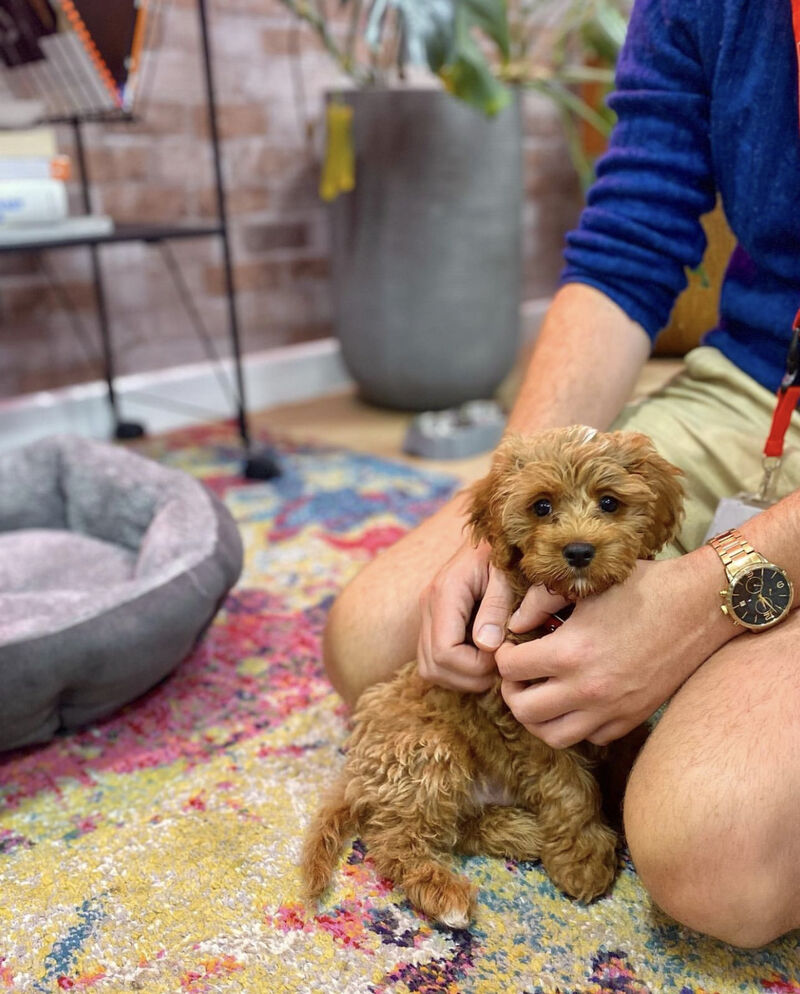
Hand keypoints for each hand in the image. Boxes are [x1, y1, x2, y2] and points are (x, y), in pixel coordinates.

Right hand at [416, 541, 512, 692]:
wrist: (488, 539)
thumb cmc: (503, 554)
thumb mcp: (506, 575)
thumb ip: (496, 607)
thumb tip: (486, 645)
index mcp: (445, 591)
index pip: (445, 651)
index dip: (475, 665)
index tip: (500, 655)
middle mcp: (428, 605)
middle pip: (434, 666)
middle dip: (469, 676)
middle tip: (498, 665)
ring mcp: (426, 615)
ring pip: (429, 668)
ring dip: (461, 677)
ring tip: (490, 663)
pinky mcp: (430, 623)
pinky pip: (432, 661)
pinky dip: (455, 670)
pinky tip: (479, 658)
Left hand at [496, 553, 735, 748]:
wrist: (698, 607)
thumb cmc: (642, 588)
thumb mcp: (586, 587)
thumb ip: (540, 603)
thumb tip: (513, 626)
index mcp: (570, 652)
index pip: (510, 669)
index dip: (502, 655)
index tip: (510, 647)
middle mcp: (588, 689)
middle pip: (524, 712)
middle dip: (512, 692)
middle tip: (518, 674)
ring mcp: (611, 709)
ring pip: (553, 736)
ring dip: (538, 717)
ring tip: (541, 693)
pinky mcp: (632, 718)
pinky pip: (590, 737)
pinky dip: (575, 724)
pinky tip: (576, 699)